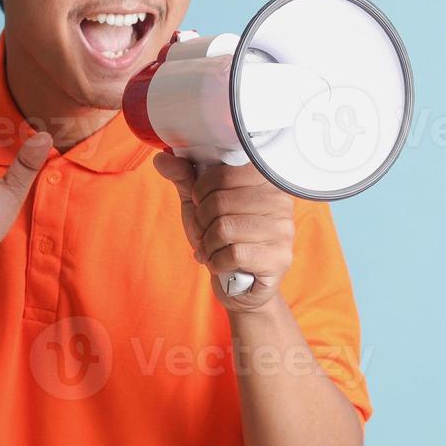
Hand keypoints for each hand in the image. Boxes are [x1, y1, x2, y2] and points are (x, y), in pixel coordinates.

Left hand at [152, 154, 295, 311]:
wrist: (242, 286)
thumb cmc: (224, 240)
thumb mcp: (201, 206)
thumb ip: (186, 180)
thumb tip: (162, 159)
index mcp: (264, 181)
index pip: (225, 173)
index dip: (201, 190)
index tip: (200, 203)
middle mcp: (279, 202)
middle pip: (220, 202)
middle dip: (200, 222)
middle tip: (201, 234)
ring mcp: (283, 230)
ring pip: (225, 228)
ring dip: (207, 244)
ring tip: (210, 249)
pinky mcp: (279, 258)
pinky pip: (235, 254)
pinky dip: (217, 262)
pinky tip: (220, 264)